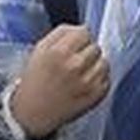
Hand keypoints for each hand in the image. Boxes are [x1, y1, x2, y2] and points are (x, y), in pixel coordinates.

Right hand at [10, 25, 110, 139]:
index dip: (79, 38)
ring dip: (95, 65)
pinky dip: (98, 80)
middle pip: (96, 46)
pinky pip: (107, 79)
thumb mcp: (40, 49)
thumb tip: (82, 28)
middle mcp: (75, 66)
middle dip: (86, 52)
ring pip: (104, 62)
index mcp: (60, 52)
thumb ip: (62, 32)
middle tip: (74, 62)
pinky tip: (84, 84)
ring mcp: (87, 82)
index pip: (85, 32)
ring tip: (80, 73)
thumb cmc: (36, 80)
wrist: (32, 112)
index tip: (73, 47)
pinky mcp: (95, 96)